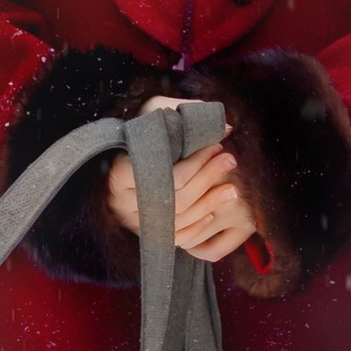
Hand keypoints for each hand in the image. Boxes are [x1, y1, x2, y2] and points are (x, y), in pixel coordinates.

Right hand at [103, 96, 260, 261]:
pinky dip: (196, 228)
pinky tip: (213, 213)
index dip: (194, 162)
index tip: (215, 145)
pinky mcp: (146, 233)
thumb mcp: (155, 111)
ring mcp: (133, 221)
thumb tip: (227, 127)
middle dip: (207, 178)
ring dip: (209, 203)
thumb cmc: (140, 129)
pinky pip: (175, 238)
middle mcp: (121, 202)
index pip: (162, 173)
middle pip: (173, 197)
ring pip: (177, 220)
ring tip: (233, 188)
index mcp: (117, 172)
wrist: (122, 152)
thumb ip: (187, 116)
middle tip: (230, 160)